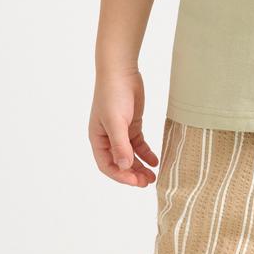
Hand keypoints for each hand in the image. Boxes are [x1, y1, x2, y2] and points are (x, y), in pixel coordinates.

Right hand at [88, 69, 159, 186]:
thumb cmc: (112, 94)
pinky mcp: (132, 124)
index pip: (107, 165)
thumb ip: (120, 145)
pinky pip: (139, 144)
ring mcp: (120, 132)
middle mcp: (107, 138)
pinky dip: (146, 154)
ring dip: (140, 167)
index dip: (121, 176)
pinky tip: (155, 161)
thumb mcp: (116, 121)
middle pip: (119, 163)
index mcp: (98, 139)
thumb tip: (124, 167)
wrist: (121, 71)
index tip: (136, 181)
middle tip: (147, 182)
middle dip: (132, 174)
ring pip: (130, 156)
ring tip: (152, 176)